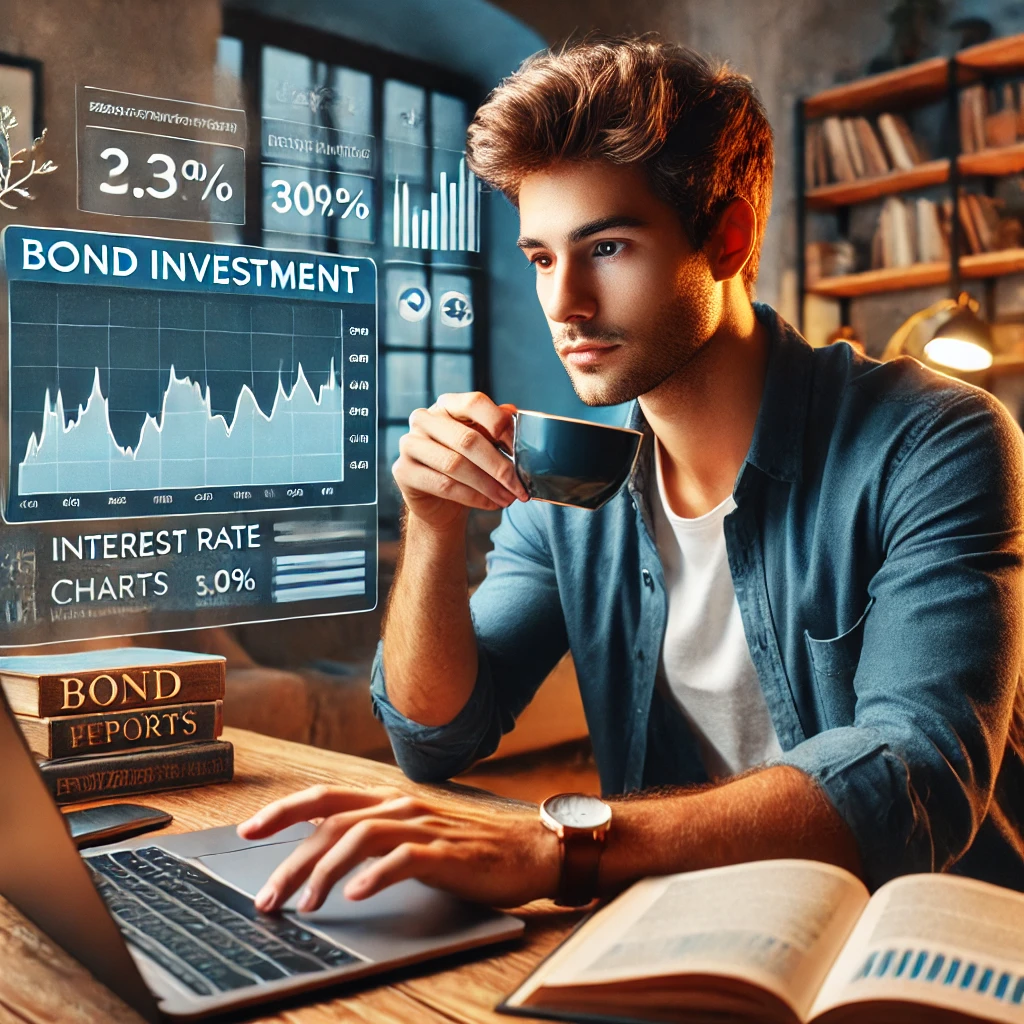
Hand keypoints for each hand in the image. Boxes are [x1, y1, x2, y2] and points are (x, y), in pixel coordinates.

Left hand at [236, 785, 560, 910]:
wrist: (526, 849)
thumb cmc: (468, 845)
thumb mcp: (412, 832)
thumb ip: (373, 833)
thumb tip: (323, 848)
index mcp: (388, 799)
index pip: (324, 796)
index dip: (283, 811)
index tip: (248, 829)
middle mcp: (399, 805)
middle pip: (331, 823)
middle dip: (292, 860)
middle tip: (267, 898)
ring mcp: (422, 826)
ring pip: (358, 838)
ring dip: (324, 871)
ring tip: (306, 905)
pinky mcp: (445, 852)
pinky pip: (401, 859)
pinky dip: (373, 876)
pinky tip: (355, 895)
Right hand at [393, 392, 529, 532]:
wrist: (439, 501)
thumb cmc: (466, 464)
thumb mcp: (485, 442)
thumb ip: (497, 427)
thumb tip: (512, 413)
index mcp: (447, 404)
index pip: (474, 402)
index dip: (500, 424)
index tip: (518, 448)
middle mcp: (424, 419)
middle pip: (467, 439)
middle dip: (499, 466)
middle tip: (519, 486)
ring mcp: (410, 444)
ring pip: (456, 465)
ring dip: (488, 485)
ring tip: (508, 498)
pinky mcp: (403, 471)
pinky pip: (444, 485)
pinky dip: (473, 497)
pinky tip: (491, 504)